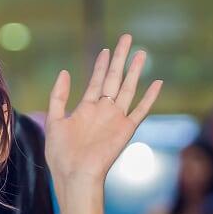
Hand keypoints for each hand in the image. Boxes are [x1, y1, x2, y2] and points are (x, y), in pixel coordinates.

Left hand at [44, 34, 161, 189]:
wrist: (74, 175)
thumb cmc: (61, 154)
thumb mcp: (54, 120)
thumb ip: (59, 96)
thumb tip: (65, 72)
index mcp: (86, 109)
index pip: (97, 80)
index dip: (101, 64)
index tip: (106, 49)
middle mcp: (103, 111)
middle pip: (114, 78)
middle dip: (119, 58)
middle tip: (126, 38)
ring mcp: (115, 119)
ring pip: (128, 88)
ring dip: (134, 70)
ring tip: (141, 52)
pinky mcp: (126, 129)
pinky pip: (141, 110)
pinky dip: (150, 97)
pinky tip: (157, 83)